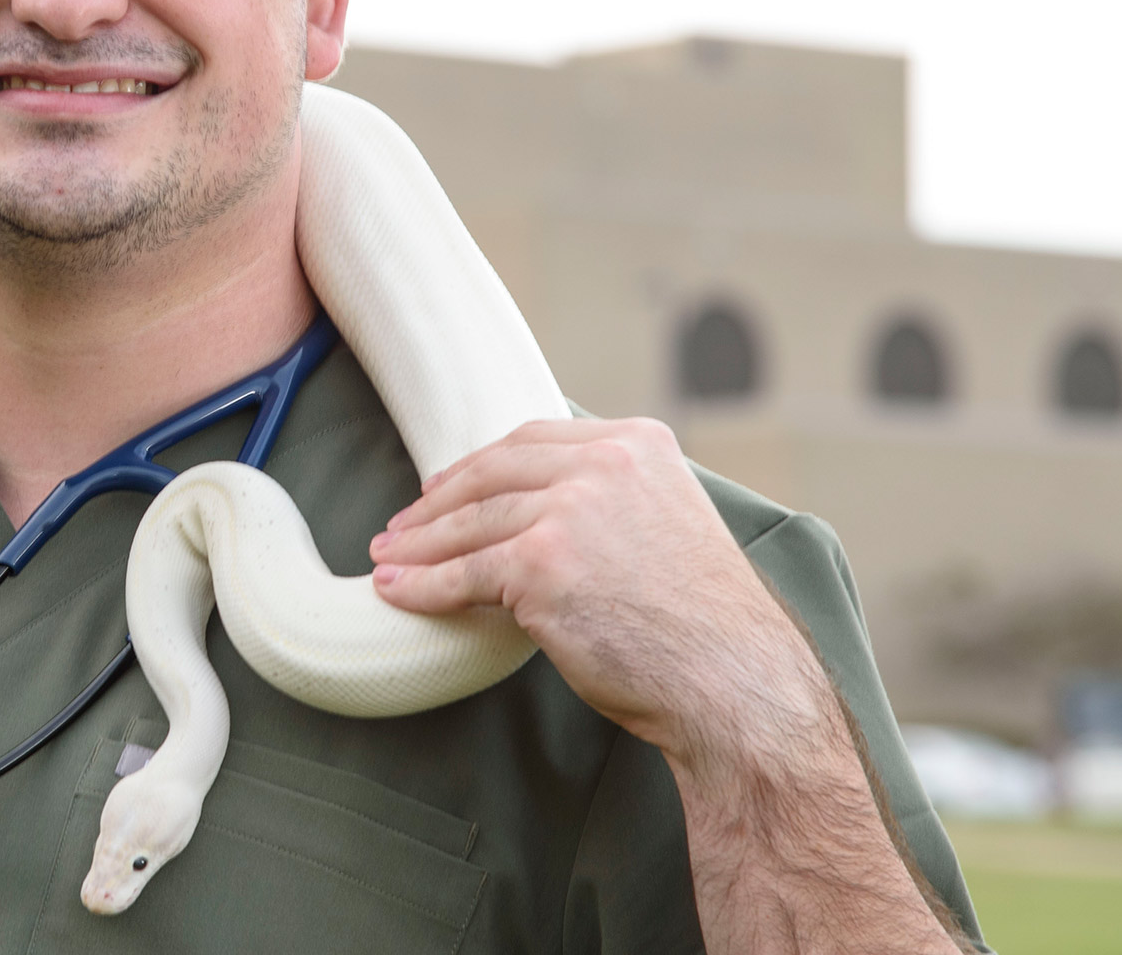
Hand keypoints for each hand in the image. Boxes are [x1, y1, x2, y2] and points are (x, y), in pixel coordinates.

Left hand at [367, 417, 829, 767]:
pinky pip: (462, 574)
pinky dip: (421, 585)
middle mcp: (604, 463)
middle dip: (437, 501)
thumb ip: (615, 500)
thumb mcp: (668, 524)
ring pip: (471, 523)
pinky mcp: (540, 564)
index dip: (479, 465)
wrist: (732, 681)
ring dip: (419, 544)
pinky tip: (396, 590)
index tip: (444, 484)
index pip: (533, 441)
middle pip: (492, 474)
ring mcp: (569, 510)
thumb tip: (542, 506)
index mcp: (638, 443)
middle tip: (401, 524)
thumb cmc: (703, 623)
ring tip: (389, 557)